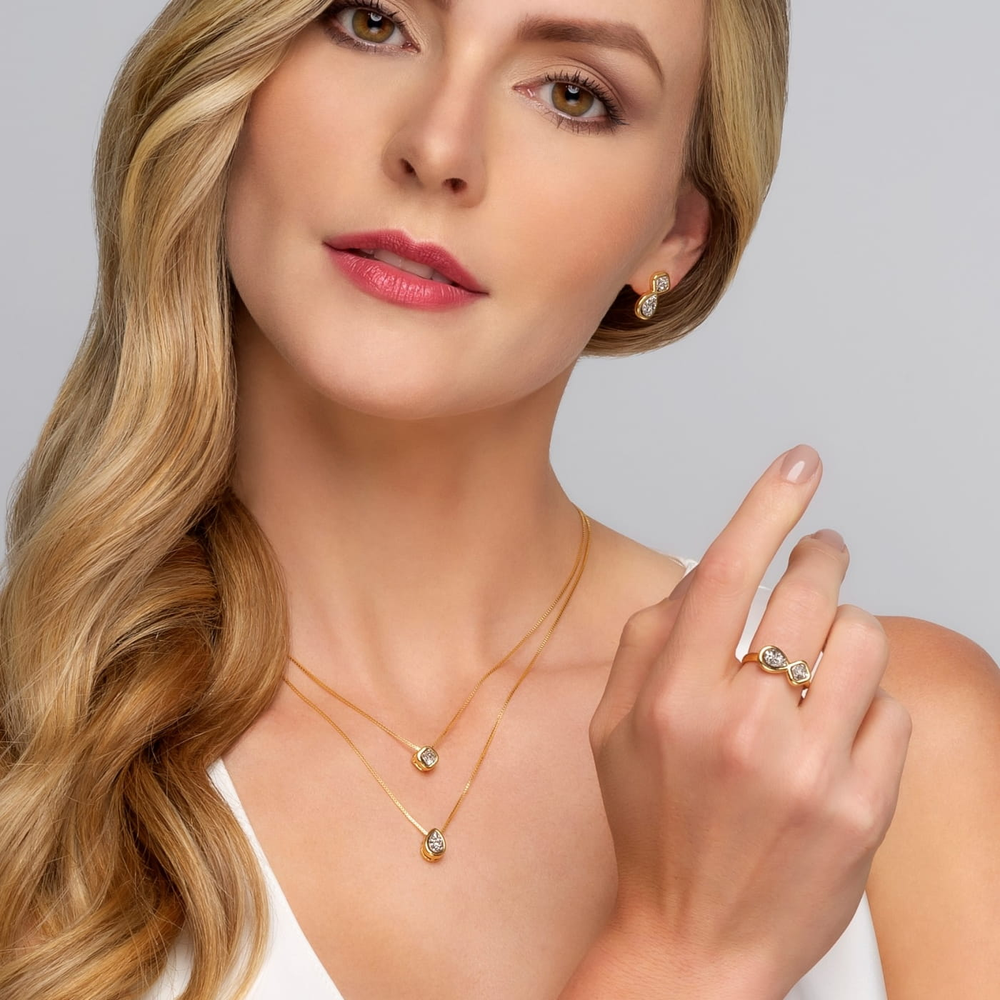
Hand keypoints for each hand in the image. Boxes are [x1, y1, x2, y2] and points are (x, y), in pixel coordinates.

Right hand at [588, 445, 911, 996]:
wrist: (694, 944)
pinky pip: (892, 713)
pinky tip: (836, 733)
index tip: (799, 462)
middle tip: (822, 556)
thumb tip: (708, 570)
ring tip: (822, 660)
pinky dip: (868, 707)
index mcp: (671, 699)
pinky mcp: (861, 810)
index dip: (767, 503)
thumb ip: (648, 639)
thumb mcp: (612, 729)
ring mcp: (808, 771)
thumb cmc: (651, 830)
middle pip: (811, 592)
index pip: (728, 570)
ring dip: (847, 635)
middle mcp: (741, 727)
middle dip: (822, 558)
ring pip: (864, 642)